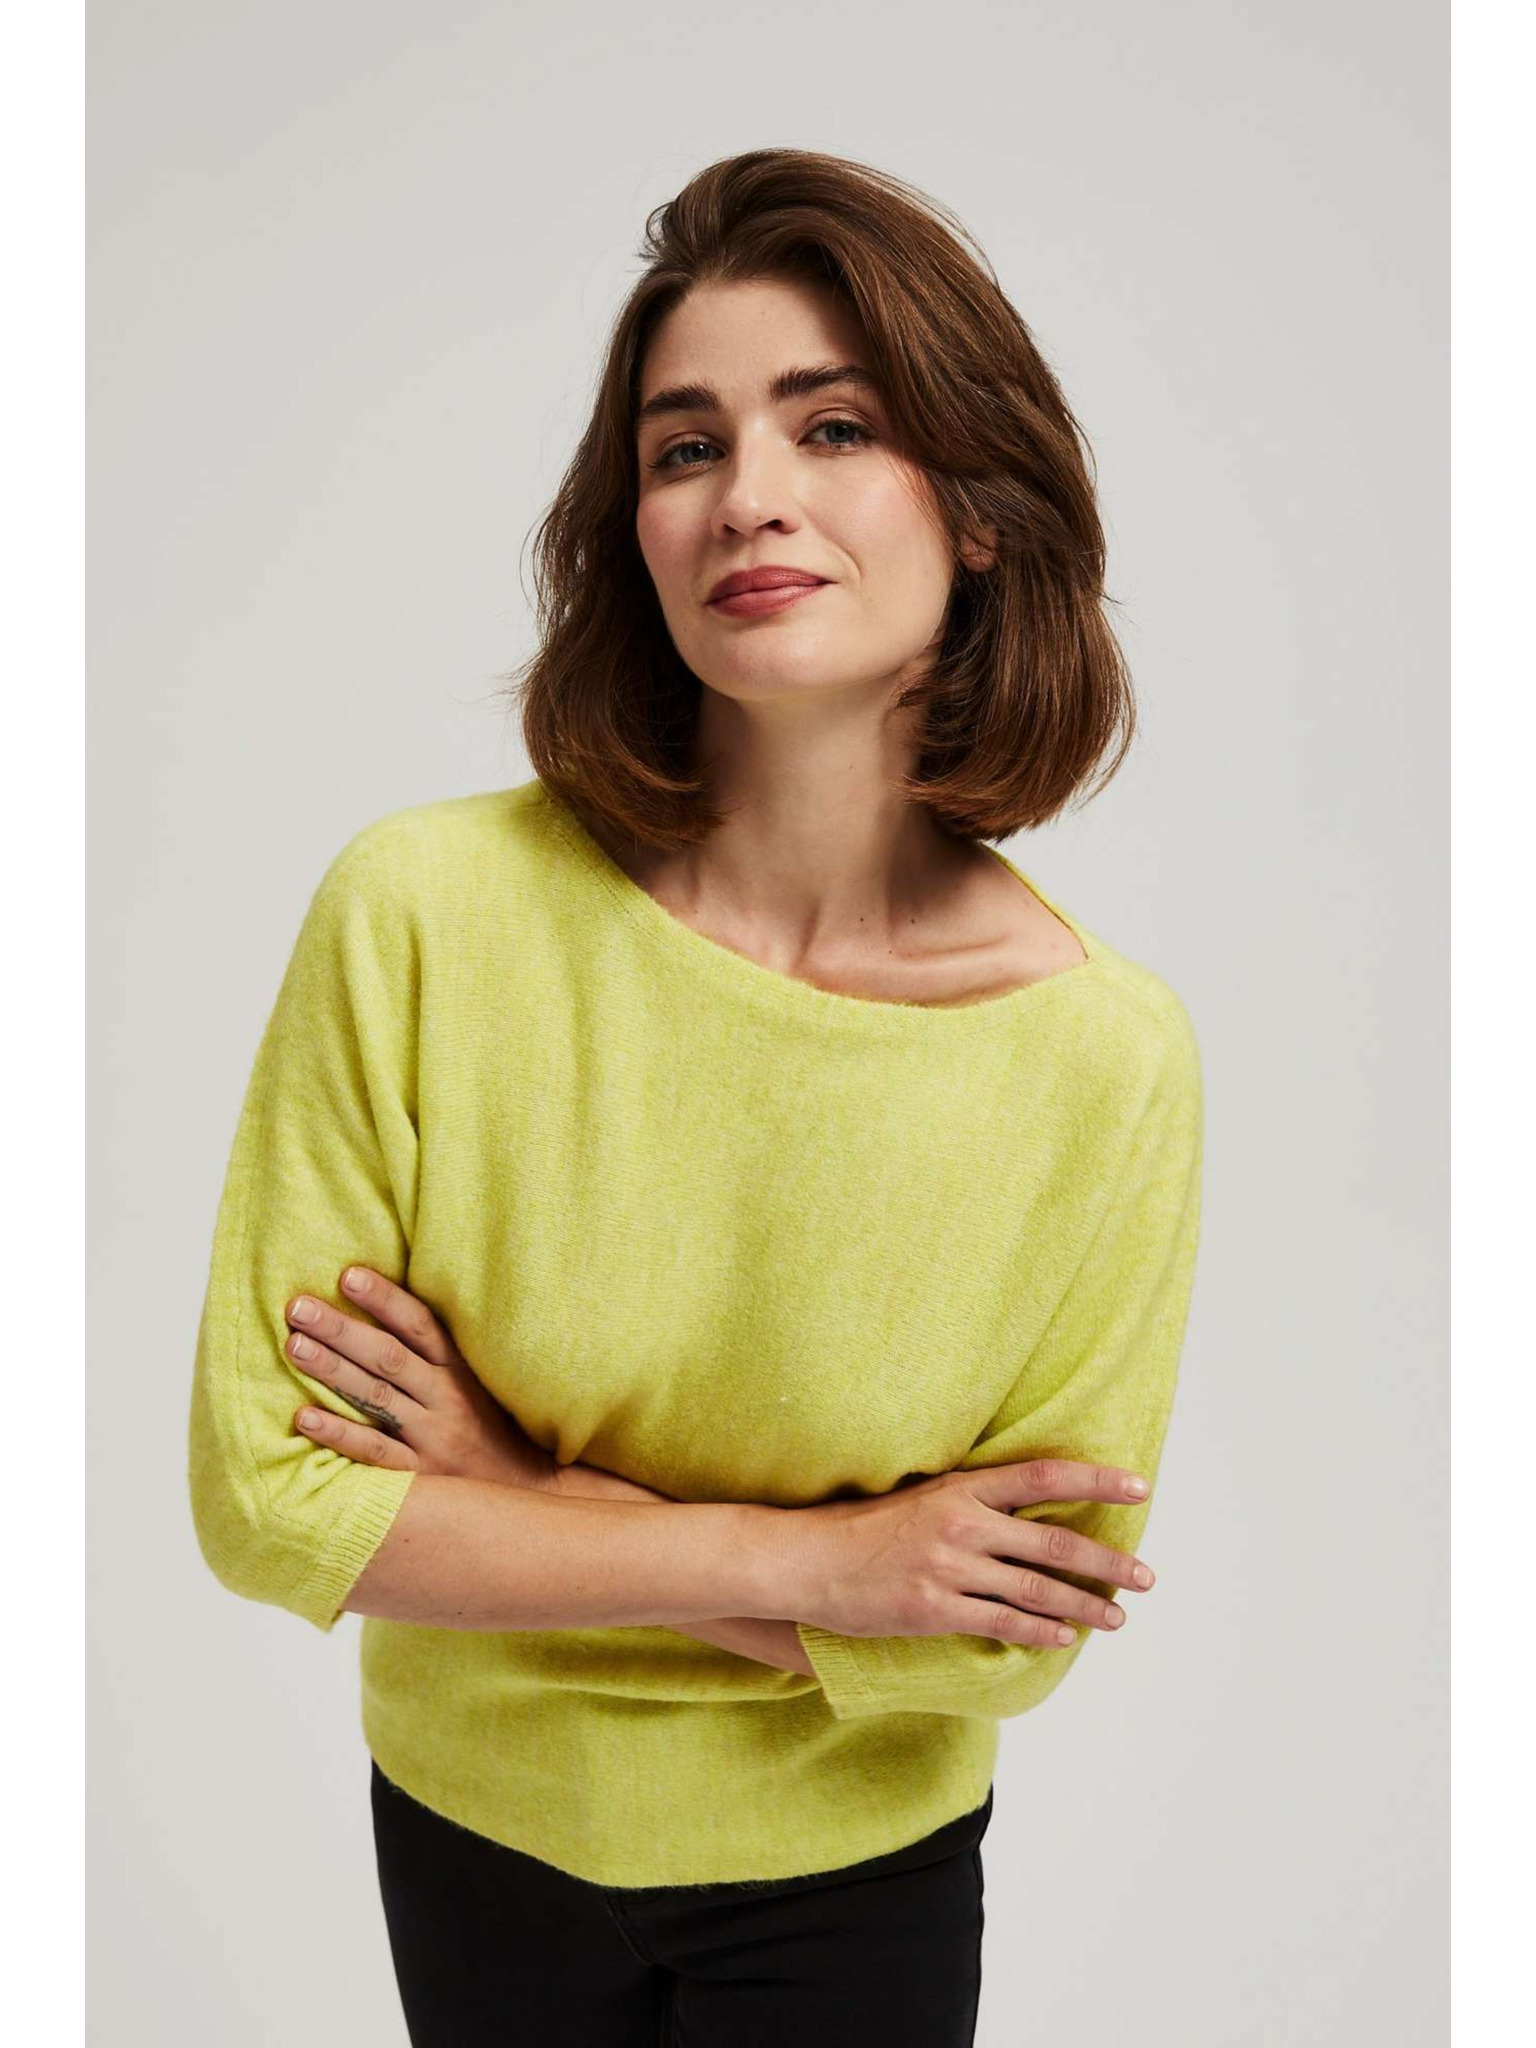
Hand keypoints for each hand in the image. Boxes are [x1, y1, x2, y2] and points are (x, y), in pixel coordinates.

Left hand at [285, 1265, 558, 1490]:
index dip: (385, 1299)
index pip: (420, 1325)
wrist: (527, 1491)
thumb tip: (388, 1310)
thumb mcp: (477, 1383)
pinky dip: (339, 1434)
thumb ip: (437, 1353)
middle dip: (341, 1329)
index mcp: (461, 1370)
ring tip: (295, 1346)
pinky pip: (375, 1453)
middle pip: (388, 1357)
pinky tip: (304, 1417)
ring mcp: (433, 1438)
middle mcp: (447, 1399)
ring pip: (376, 1398)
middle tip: (298, 1307)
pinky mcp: (421, 1476)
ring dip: (333, 1371)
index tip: (348, 1275)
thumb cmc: (492, 1429)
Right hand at [793, 1458, 1157, 1646]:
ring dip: (1084, 1606)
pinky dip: (1040, 1633)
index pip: (1044, 1475)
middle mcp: (963, 1523)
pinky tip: (1063, 1638)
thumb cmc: (865, 1528)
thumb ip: (974, 1503)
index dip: (1096, 1478)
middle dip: (1108, 1561)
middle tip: (1146, 1576)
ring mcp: (950, 1568)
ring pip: (1037, 1589)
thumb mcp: (923, 1497)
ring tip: (1117, 1618)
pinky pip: (1002, 1622)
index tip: (1139, 1486)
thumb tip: (1028, 1513)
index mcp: (961, 1486)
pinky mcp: (935, 1609)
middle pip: (1054, 1540)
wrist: (808, 1560)